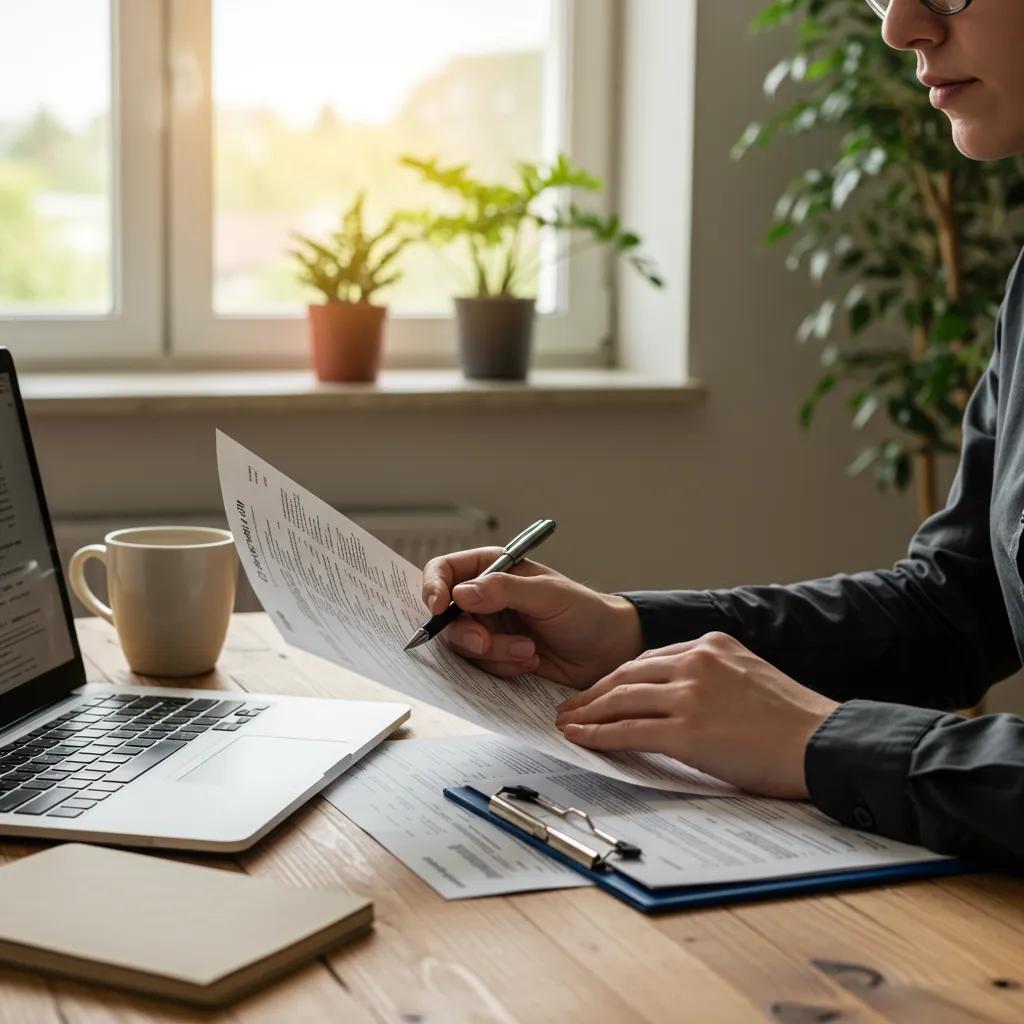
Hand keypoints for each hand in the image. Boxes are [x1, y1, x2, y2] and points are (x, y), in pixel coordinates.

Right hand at [421, 547, 643, 688]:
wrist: (607, 652)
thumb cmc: (585, 612)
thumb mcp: (547, 594)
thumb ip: (504, 590)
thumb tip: (460, 593)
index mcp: (492, 569)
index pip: (445, 570)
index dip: (433, 587)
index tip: (438, 607)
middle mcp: (484, 598)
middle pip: (447, 615)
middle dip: (468, 633)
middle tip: (488, 643)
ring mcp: (489, 629)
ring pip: (463, 645)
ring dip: (494, 653)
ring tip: (528, 651)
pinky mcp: (496, 657)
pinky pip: (480, 667)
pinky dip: (502, 667)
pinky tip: (529, 662)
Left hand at [554, 632, 838, 797]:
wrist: (824, 744)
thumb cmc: (794, 722)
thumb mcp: (749, 677)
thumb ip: (711, 677)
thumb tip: (678, 697)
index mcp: (712, 644)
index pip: (648, 659)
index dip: (618, 677)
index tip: (599, 690)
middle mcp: (697, 661)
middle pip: (626, 674)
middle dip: (593, 692)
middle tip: (570, 706)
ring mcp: (690, 694)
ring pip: (620, 698)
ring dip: (587, 712)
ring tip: (567, 723)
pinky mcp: (687, 730)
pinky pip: (628, 730)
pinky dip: (599, 734)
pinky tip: (582, 738)